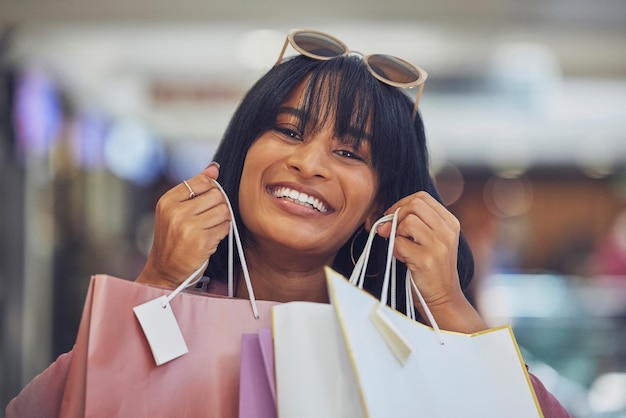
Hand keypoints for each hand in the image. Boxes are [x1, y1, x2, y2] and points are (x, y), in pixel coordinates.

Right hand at [136, 163, 230, 287]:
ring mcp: (189, 227)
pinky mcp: (202, 242)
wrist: (164, 270)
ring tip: (210, 227)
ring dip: (221, 220)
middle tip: (210, 217)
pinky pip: (225, 227)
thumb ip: (195, 187)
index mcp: (168, 201)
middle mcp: (176, 212)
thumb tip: (214, 167)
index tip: (206, 200)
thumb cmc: (172, 239)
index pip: (202, 181)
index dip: (211, 189)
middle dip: (218, 205)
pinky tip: (211, 237)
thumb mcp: (175, 210)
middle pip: (216, 195)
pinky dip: (222, 232)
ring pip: (223, 211)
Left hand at [375, 191, 486, 332]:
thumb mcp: (428, 240)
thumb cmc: (430, 268)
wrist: (442, 298)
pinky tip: (402, 258)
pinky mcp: (427, 259)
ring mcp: (439, 245)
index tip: (393, 218)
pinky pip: (399, 242)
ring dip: (396, 233)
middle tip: (392, 232)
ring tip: (401, 247)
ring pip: (408, 221)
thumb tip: (382, 220)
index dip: (402, 204)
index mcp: (450, 222)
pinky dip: (395, 249)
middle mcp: (448, 231)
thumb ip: (411, 224)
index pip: (422, 197)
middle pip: (415, 204)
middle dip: (397, 216)